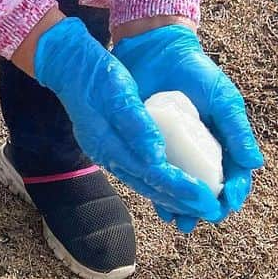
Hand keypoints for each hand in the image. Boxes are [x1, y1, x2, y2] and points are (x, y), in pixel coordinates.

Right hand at [28, 16, 222, 225]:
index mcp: (109, 145)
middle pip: (148, 185)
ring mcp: (106, 155)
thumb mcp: (118, 91)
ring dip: (169, 197)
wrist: (68, 68)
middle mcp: (107, 156)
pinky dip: (156, 184)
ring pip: (142, 184)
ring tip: (195, 206)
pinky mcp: (109, 149)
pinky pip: (136, 174)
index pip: (151, 173)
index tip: (204, 195)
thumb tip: (157, 156)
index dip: (179, 187)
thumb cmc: (95, 75)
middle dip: (180, 200)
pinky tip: (170, 187)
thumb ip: (137, 125)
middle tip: (209, 209)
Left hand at [112, 23, 264, 229]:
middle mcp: (199, 153)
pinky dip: (159, 195)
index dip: (235, 191)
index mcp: (223, 141)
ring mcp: (174, 154)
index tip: (230, 202)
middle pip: (207, 189)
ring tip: (182, 223)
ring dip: (184, 209)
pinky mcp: (150, 151)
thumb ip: (237, 129)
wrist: (156, 52)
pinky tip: (162, 209)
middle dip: (208, 208)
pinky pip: (156, 179)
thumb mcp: (222, 99)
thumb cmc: (196, 73)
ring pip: (182, 189)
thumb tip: (255, 164)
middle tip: (206, 218)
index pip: (234, 174)